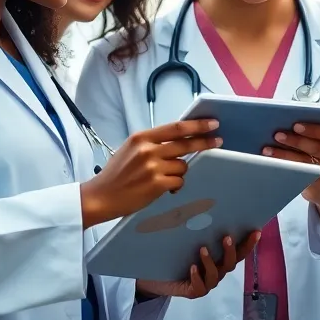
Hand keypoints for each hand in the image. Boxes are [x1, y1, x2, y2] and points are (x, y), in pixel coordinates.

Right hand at [81, 118, 221, 225]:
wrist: (101, 197)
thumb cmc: (116, 174)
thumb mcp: (131, 149)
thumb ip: (153, 143)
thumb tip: (180, 139)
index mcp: (141, 137)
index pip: (176, 127)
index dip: (197, 125)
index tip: (212, 123)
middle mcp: (147, 150)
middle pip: (186, 144)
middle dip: (205, 142)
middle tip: (218, 140)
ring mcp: (152, 167)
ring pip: (183, 165)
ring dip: (179, 171)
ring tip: (164, 178)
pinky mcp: (156, 184)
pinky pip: (179, 181)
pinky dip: (175, 185)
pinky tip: (164, 188)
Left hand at [136, 231, 260, 298]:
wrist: (156, 277)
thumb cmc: (175, 256)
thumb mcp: (187, 240)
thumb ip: (197, 228)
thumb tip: (201, 201)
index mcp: (219, 259)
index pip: (238, 251)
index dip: (249, 243)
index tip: (256, 231)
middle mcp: (216, 271)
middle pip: (231, 263)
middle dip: (231, 250)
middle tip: (227, 237)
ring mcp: (205, 282)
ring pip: (216, 275)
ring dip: (211, 262)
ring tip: (202, 249)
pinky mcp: (193, 291)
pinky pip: (199, 287)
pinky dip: (197, 277)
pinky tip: (192, 267)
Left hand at [263, 120, 319, 204]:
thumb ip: (313, 134)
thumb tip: (285, 123)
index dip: (313, 129)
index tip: (295, 125)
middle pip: (316, 147)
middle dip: (295, 141)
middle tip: (277, 135)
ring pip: (305, 162)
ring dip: (284, 155)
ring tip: (267, 149)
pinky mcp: (319, 185)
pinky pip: (300, 175)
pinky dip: (285, 168)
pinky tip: (272, 164)